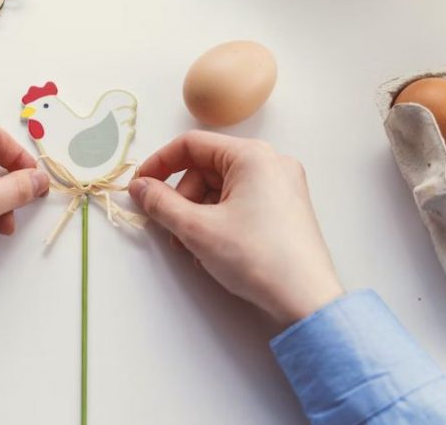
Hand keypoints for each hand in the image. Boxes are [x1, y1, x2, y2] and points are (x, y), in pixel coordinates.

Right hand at [128, 132, 342, 325]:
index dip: (159, 164)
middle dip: (182, 198)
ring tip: (194, 248)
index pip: (191, 145)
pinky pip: (241, 201)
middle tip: (172, 230)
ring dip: (199, 214)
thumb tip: (139, 187)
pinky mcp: (287, 208)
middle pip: (206, 168)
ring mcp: (282, 185)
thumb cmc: (256, 257)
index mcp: (252, 155)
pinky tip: (215, 249)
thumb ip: (160, 203)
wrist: (306, 300)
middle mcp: (271, 162)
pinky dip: (220, 220)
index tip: (139, 187)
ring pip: (222, 188)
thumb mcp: (197, 228)